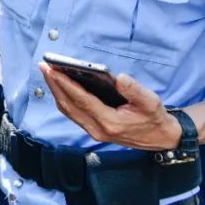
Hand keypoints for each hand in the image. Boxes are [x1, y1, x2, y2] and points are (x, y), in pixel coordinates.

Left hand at [39, 63, 182, 150]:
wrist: (160, 139)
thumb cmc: (154, 118)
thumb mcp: (151, 102)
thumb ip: (135, 90)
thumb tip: (119, 78)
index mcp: (110, 122)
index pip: (82, 101)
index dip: (66, 85)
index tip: (53, 70)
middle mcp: (98, 129)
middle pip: (69, 106)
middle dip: (55, 85)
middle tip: (44, 66)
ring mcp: (94, 131)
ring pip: (68, 110)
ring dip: (56, 91)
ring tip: (48, 72)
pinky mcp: (93, 129)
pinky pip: (72, 113)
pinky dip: (63, 98)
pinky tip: (59, 84)